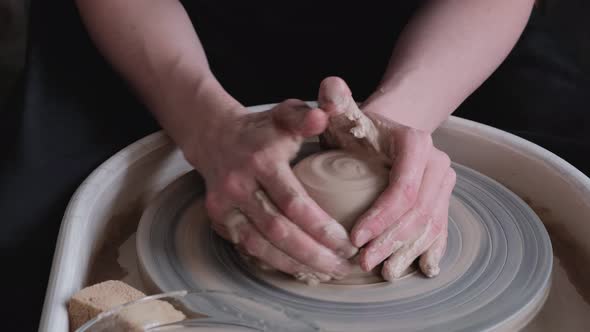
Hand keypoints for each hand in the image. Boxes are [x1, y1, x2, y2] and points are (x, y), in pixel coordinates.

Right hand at [183, 99, 356, 282]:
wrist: (213, 137)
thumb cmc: (261, 129)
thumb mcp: (284, 113)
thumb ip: (306, 116)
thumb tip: (325, 116)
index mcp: (260, 161)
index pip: (293, 202)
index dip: (321, 227)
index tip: (348, 243)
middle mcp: (238, 186)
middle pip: (278, 231)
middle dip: (313, 254)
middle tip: (343, 267)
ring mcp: (224, 206)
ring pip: (261, 246)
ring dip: (295, 265)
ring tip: (326, 273)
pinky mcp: (219, 220)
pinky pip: (248, 248)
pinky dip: (275, 262)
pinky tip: (300, 268)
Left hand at [318, 77, 455, 279]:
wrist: (384, 133)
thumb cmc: (357, 128)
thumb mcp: (344, 115)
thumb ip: (335, 101)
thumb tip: (329, 86)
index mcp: (416, 145)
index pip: (402, 188)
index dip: (381, 217)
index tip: (354, 237)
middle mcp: (437, 164)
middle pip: (417, 212)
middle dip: (390, 241)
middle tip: (362, 261)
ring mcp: (443, 184)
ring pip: (430, 225)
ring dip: (407, 251)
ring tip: (383, 272)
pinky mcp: (442, 200)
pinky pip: (440, 228)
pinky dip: (429, 250)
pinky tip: (421, 269)